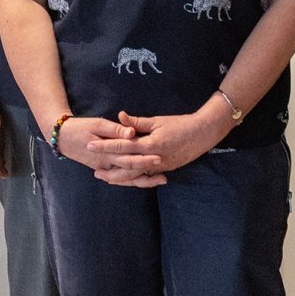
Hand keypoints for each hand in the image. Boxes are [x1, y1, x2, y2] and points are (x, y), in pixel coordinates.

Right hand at [51, 115, 161, 184]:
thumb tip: (132, 133)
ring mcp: (104, 168)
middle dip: (147, 172)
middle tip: (165, 173)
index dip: (144, 159)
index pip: (128, 159)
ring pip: (126, 178)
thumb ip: (116, 130)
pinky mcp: (104, 168)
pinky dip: (133, 180)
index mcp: (105, 153)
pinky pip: (120, 177)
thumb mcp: (98, 124)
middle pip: (129, 172)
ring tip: (161, 179)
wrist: (62, 138)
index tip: (159, 157)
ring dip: (143, 180)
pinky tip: (146, 179)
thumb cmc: (80, 127)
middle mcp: (105, 164)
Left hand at [85, 110, 227, 182]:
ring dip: (120, 179)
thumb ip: (137, 122)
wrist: (204, 133)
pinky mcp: (165, 169)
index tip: (90, 146)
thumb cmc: (181, 124)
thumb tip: (119, 116)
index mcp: (151, 143)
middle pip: (126, 168)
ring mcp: (160, 166)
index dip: (105, 146)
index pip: (123, 146)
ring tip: (107, 179)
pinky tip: (125, 179)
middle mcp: (154, 158)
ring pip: (135, 176)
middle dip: (109, 170)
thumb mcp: (158, 120)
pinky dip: (133, 178)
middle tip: (94, 172)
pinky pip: (145, 176)